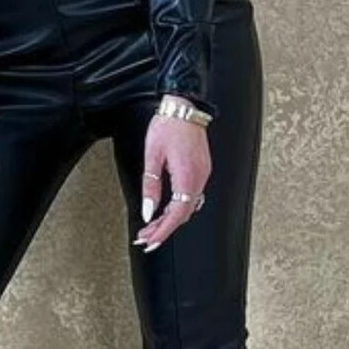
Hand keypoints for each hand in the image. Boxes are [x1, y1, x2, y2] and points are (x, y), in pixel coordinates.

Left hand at [133, 100, 210, 251]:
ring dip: (170, 218)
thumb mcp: (152, 157)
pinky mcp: (202, 169)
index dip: (163, 232)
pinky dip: (178, 206)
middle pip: (183, 214)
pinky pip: (192, 195)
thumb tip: (148, 212)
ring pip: (188, 206)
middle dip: (163, 229)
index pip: (177, 215)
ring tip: (151, 227)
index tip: (151, 242)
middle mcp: (199, 178)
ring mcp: (203, 174)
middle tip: (145, 238)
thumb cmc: (168, 126)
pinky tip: (166, 209)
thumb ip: (150, 187)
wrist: (184, 107)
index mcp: (188, 177)